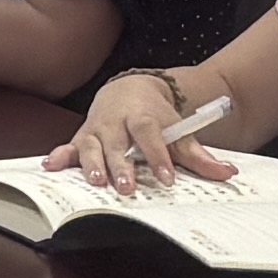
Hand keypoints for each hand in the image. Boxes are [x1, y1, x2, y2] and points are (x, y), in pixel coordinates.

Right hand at [49, 71, 239, 191]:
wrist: (129, 90)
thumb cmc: (155, 117)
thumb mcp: (179, 132)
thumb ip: (199, 156)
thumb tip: (228, 173)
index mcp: (142, 116)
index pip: (150, 133)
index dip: (158, 155)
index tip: (167, 178)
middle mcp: (115, 122)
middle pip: (117, 143)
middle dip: (121, 166)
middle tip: (128, 187)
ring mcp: (95, 129)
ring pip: (90, 146)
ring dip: (92, 164)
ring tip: (96, 181)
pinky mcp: (81, 137)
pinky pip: (67, 147)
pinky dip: (58, 156)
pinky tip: (50, 166)